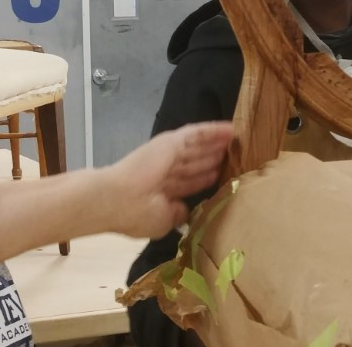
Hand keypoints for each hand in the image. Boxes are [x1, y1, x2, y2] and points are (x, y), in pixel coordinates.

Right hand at [104, 122, 233, 238]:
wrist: (119, 198)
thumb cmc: (138, 214)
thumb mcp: (161, 222)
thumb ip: (176, 214)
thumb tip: (184, 209)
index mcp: (162, 191)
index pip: (188, 182)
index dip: (203, 178)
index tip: (219, 176)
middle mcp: (166, 170)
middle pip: (194, 163)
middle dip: (211, 159)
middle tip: (231, 154)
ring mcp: (168, 154)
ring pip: (197, 147)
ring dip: (214, 144)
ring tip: (232, 139)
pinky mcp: (171, 141)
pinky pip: (196, 134)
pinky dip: (212, 131)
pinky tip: (229, 129)